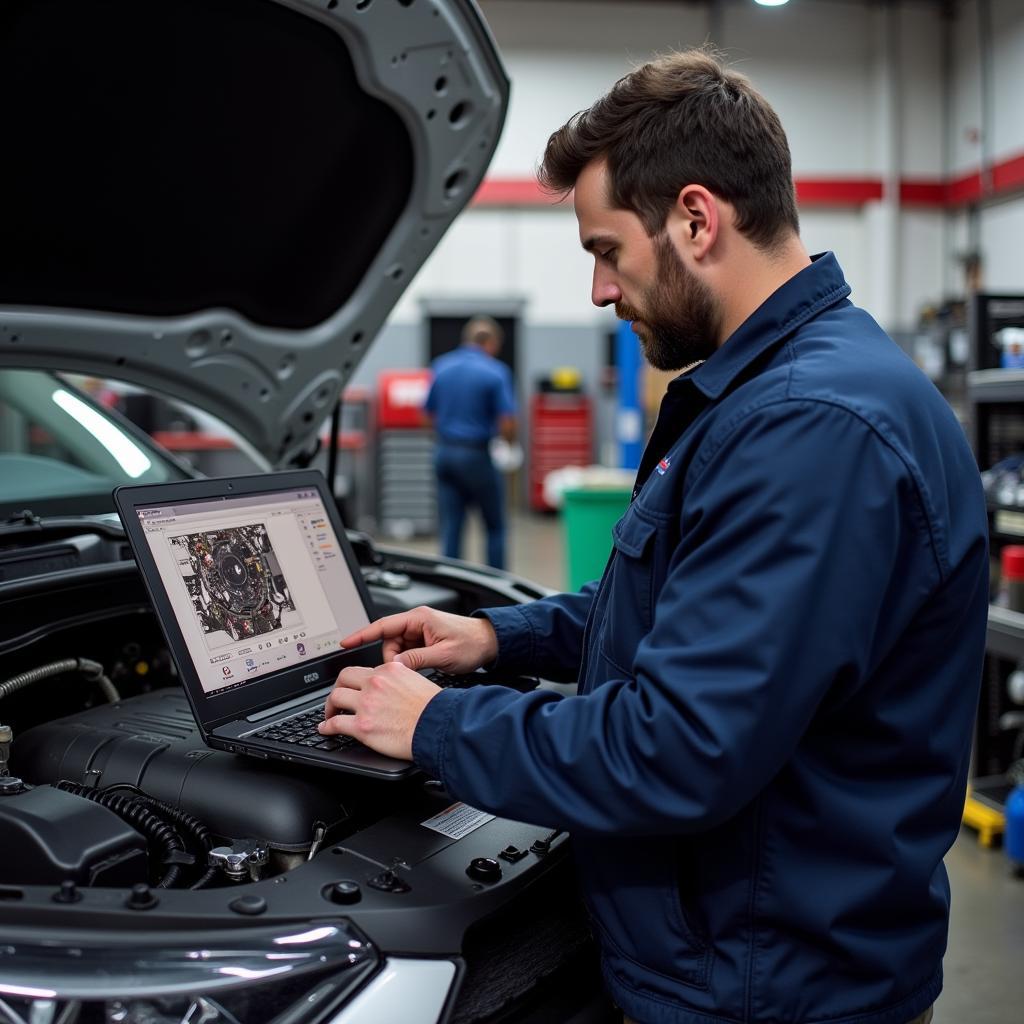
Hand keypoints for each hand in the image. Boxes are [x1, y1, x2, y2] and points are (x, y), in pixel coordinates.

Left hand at [319, 663, 440, 759]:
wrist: (437, 727)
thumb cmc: (435, 709)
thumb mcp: (418, 681)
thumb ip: (401, 680)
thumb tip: (394, 687)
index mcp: (389, 670)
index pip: (364, 670)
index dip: (356, 680)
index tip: (354, 688)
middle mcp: (375, 683)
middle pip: (343, 678)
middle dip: (338, 688)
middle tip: (337, 698)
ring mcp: (366, 704)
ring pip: (336, 697)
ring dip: (330, 707)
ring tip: (330, 714)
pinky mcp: (362, 726)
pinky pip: (335, 723)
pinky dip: (327, 727)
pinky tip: (326, 729)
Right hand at [340, 606, 497, 672]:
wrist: (490, 642)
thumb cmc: (472, 643)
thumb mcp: (443, 655)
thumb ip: (416, 660)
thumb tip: (394, 667)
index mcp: (419, 618)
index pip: (383, 625)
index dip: (362, 634)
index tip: (345, 643)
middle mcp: (417, 622)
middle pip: (389, 641)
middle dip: (391, 658)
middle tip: (401, 672)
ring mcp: (421, 631)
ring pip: (397, 648)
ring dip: (401, 662)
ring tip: (418, 670)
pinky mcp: (425, 640)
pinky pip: (407, 652)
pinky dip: (408, 662)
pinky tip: (418, 669)